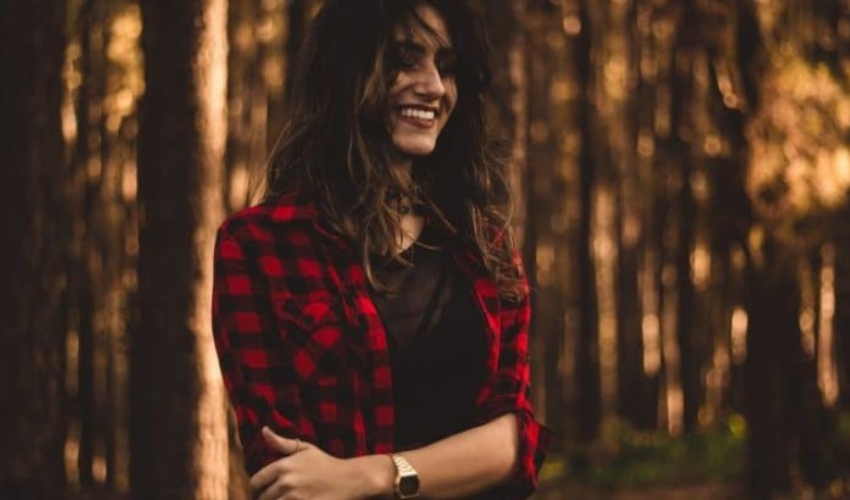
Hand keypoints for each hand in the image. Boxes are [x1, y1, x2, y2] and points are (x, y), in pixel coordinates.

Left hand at [250, 427, 370, 499]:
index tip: (263, 490)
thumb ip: (282, 443)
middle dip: (266, 499)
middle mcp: (286, 482)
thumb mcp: (305, 449)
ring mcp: (294, 498)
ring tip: (284, 499)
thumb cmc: (326, 464)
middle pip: (262, 498)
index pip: (255, 482)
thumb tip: (264, 431)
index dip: (256, 488)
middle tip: (276, 497)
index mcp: (283, 466)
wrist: (349, 479)